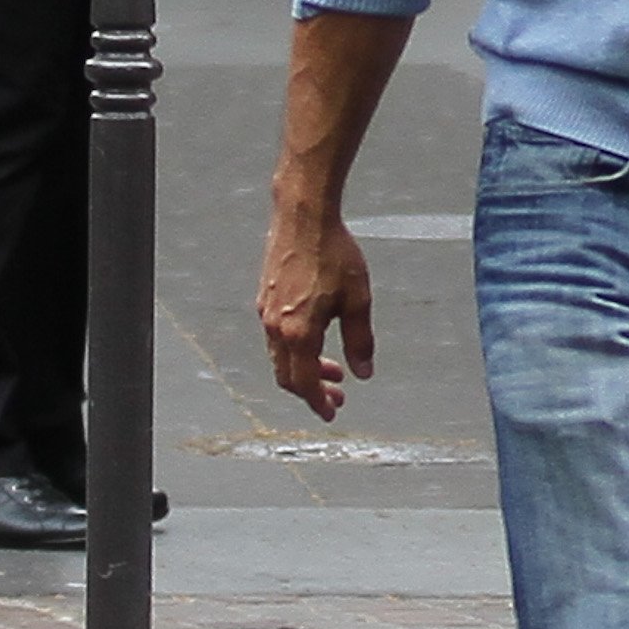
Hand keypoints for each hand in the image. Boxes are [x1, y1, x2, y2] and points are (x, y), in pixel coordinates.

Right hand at [257, 199, 375, 420]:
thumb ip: (360, 341)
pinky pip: (275, 337)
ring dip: (305, 368)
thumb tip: (364, 374)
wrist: (303, 215)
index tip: (332, 413)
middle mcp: (275, 326)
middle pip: (288, 376)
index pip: (304, 383)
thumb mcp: (358, 300)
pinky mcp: (265, 297)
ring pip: (280, 356)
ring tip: (333, 369)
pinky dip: (294, 349)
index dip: (318, 402)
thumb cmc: (334, 254)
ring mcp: (266, 312)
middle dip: (312, 391)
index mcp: (298, 332)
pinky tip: (316, 338)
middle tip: (338, 395)